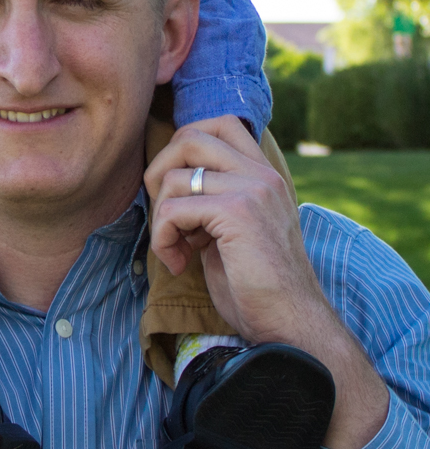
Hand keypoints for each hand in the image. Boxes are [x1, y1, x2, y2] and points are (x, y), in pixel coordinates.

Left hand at [145, 117, 388, 448]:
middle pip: (189, 136)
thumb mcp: (233, 231)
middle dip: (160, 174)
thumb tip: (166, 182)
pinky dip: (163, 239)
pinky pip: (173, 209)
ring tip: (178, 249)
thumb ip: (214, 199)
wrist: (290, 325)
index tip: (176, 191)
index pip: (220, 123)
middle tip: (166, 217)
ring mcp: (253, 189)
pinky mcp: (237, 212)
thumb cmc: (257, 288)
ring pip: (174, 176)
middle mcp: (262, 174)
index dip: (183, 146)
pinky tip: (180, 264)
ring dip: (161, 217)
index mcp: (265, 175)